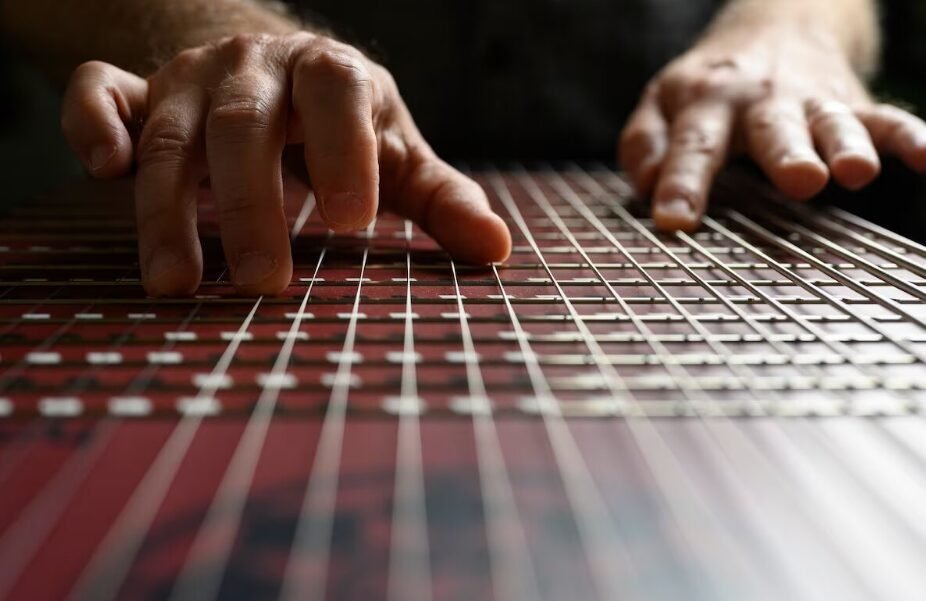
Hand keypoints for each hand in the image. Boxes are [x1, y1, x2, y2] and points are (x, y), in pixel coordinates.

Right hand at [61, 32, 511, 295]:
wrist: (274, 67)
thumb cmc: (344, 123)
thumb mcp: (397, 152)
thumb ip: (441, 198)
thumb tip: (497, 250)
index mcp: (331, 73)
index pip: (337, 96)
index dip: (344, 151)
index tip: (354, 223)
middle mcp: (256, 67)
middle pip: (244, 128)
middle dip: (251, 206)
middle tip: (263, 284)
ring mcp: (192, 77)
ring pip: (171, 135)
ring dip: (167, 210)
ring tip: (177, 283)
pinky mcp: (140, 92)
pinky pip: (100, 94)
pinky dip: (92, 126)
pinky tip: (103, 173)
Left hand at [619, 26, 925, 230]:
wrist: (775, 24)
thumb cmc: (707, 87)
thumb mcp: (662, 104)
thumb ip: (645, 144)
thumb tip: (645, 185)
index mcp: (705, 103)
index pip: (693, 147)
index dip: (682, 184)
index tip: (674, 221)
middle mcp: (761, 101)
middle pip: (772, 130)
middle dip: (786, 154)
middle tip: (799, 181)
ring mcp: (812, 102)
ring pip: (832, 123)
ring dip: (846, 145)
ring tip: (856, 172)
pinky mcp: (853, 103)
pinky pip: (885, 118)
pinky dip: (909, 136)